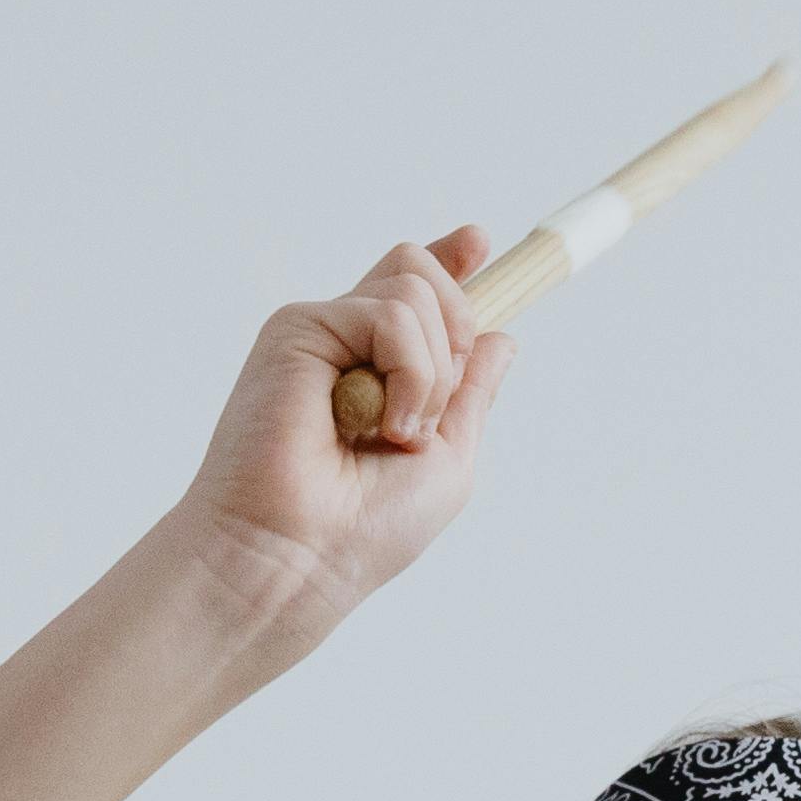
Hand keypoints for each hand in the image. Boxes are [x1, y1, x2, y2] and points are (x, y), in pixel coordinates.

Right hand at [170, 228, 509, 652]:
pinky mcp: (299, 328)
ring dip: (430, 373)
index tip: (480, 243)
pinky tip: (378, 423)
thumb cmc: (362, 529)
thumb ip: (470, 394)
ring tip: (394, 433)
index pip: (414, 294)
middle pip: (422, 275)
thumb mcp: (447, 458)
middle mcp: (347, 345)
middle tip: (427, 414)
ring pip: (415, 291)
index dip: (451, 263)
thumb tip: (502, 336)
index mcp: (377, 371)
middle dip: (455, 335)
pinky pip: (389, 314)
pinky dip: (409, 372)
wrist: (298, 557)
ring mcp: (322, 333)